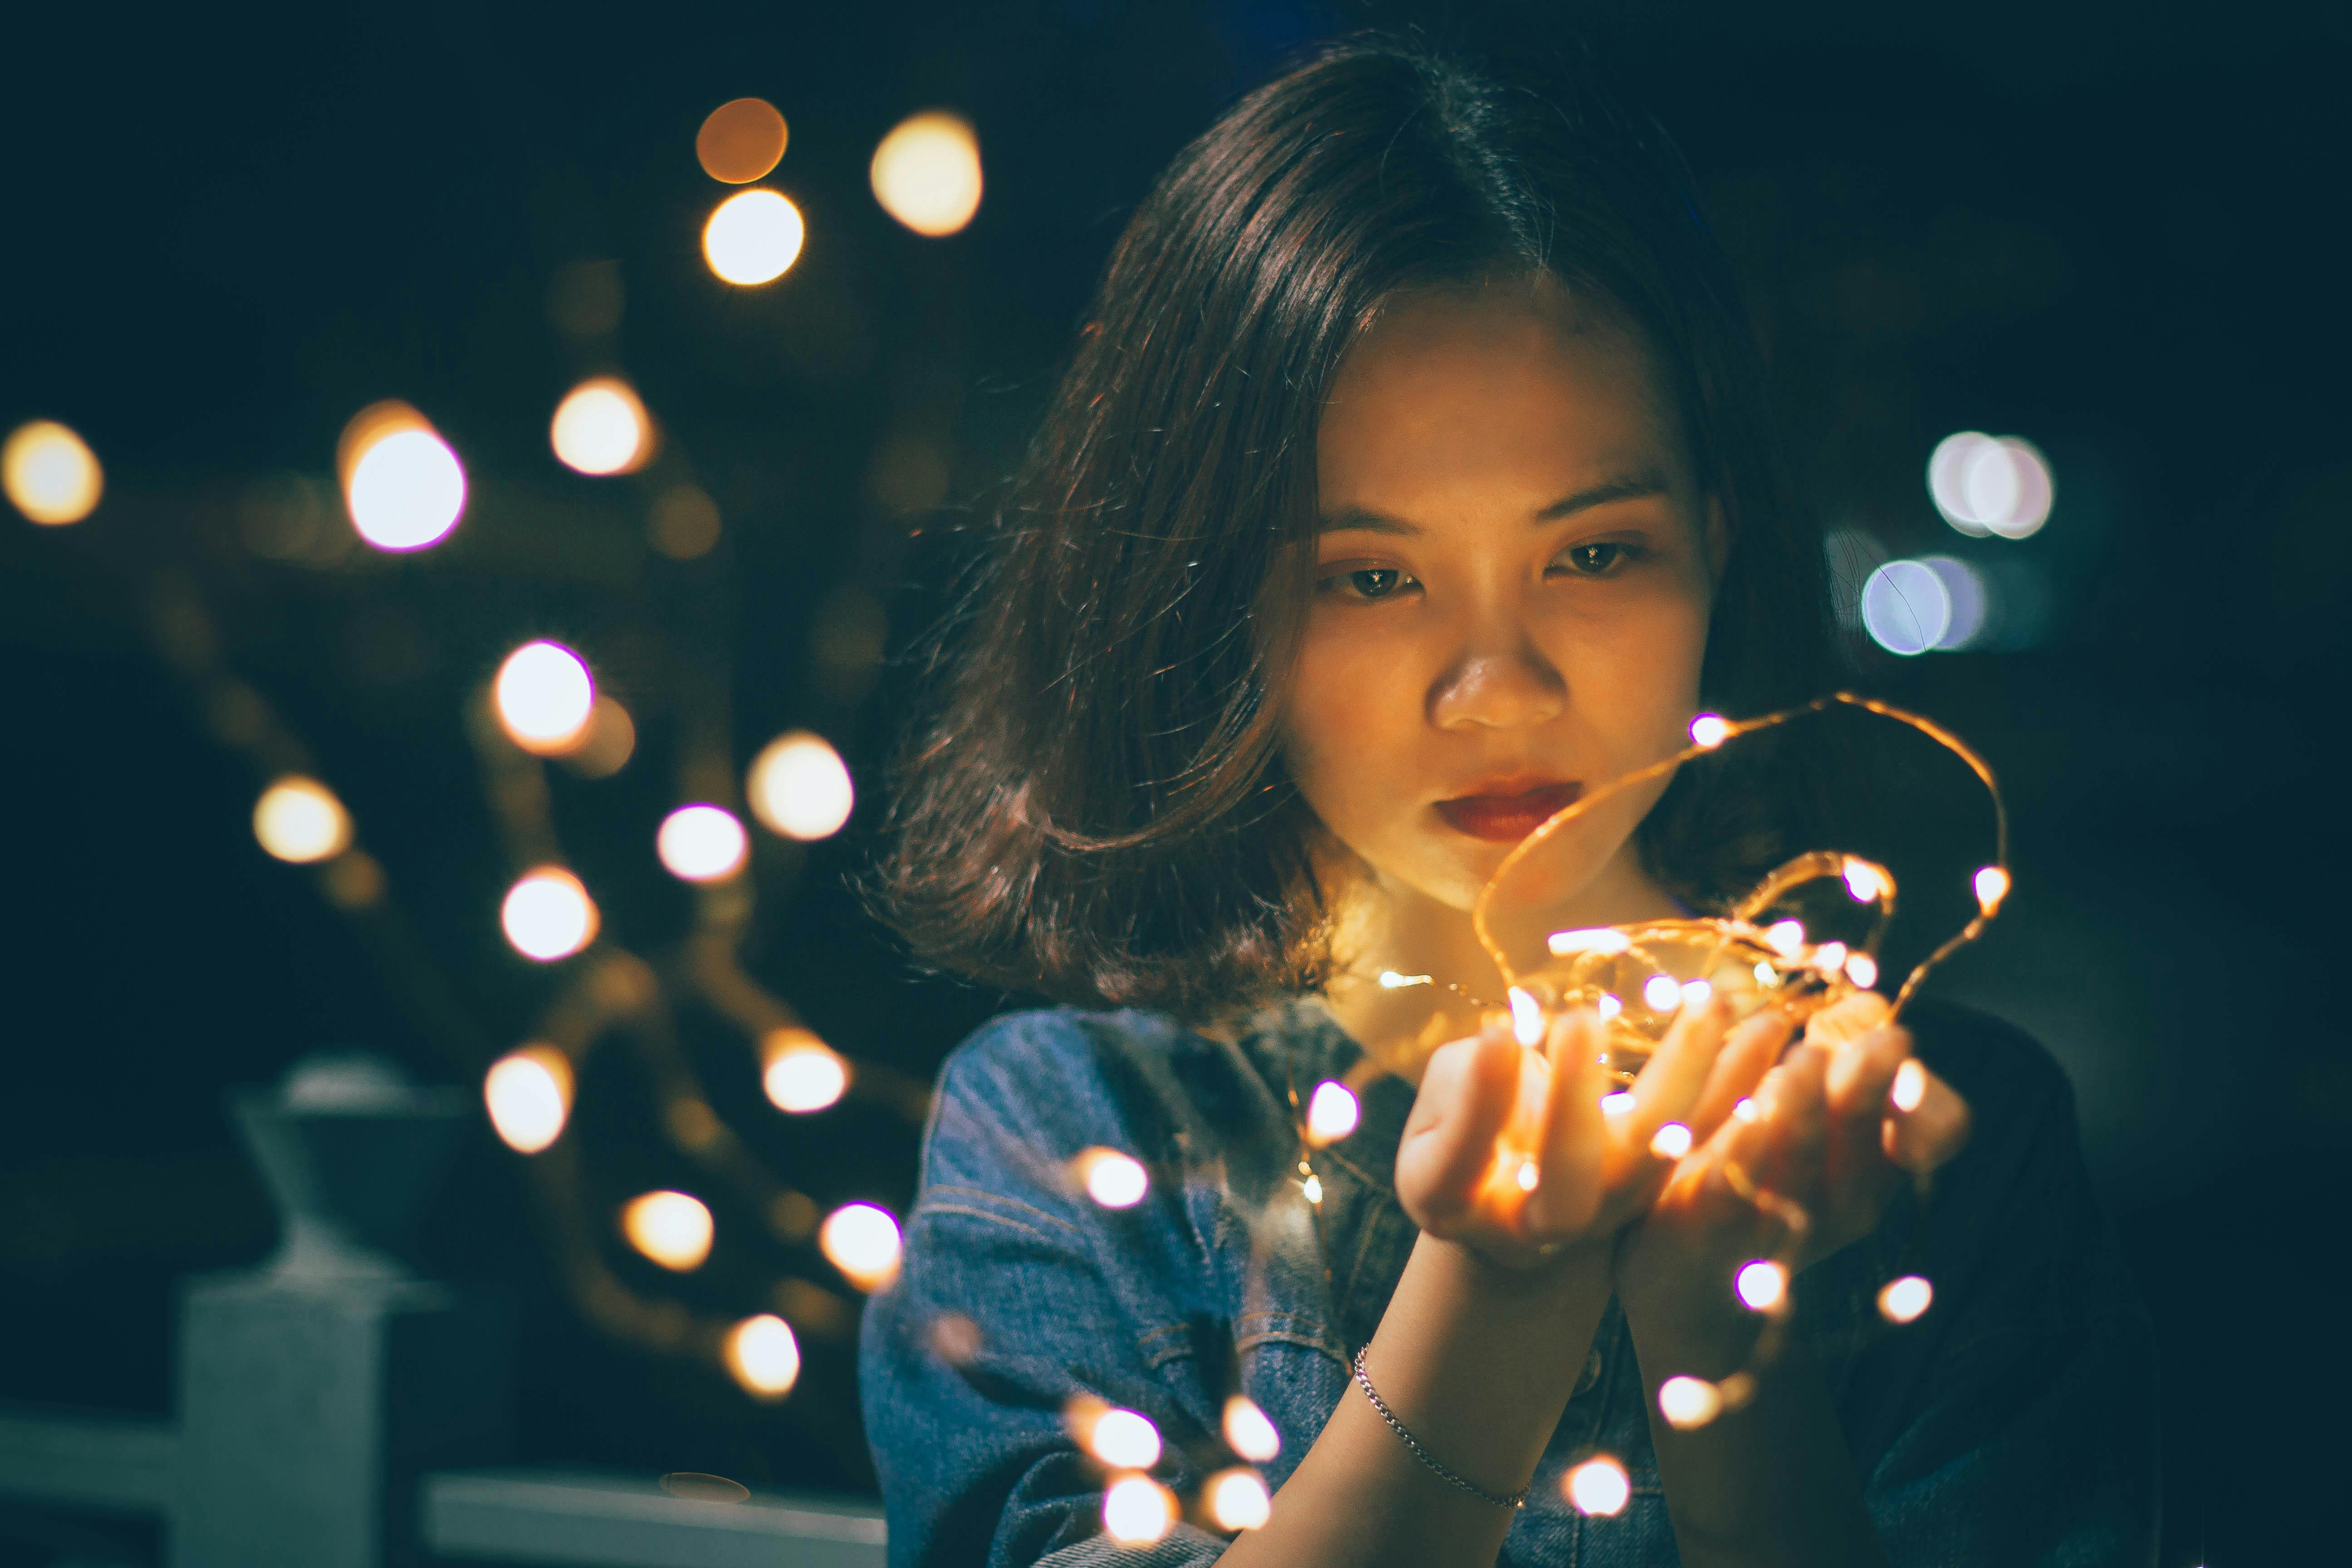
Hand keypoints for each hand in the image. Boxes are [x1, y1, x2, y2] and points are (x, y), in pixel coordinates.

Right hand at [1393, 996, 1786, 1269]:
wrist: (1513, 1209)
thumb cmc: (1459, 1136)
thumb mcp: (1435, 1113)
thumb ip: (1466, 1081)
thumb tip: (1515, 1039)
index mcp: (1453, 1203)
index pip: (1463, 1158)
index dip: (1478, 1100)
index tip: (1493, 1030)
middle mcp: (1536, 1226)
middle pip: (1566, 1184)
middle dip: (1574, 1100)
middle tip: (1578, 1019)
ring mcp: (1608, 1216)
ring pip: (1652, 1157)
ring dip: (1685, 1075)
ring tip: (1710, 1003)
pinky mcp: (1662, 1188)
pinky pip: (1705, 1136)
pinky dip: (1739, 1083)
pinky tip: (1767, 1027)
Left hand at [1612, 991, 1972, 1352]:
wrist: (1682, 1271)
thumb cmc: (1757, 1169)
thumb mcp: (1806, 1107)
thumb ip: (1835, 1058)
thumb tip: (1867, 1003)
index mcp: (1874, 1162)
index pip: (1938, 1129)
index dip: (1929, 1092)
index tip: (1900, 1040)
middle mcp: (1844, 1198)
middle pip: (1867, 1136)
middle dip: (1868, 1086)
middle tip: (1876, 1038)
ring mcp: (1783, 1219)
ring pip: (1802, 1160)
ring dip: (1804, 1108)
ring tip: (1803, 1061)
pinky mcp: (1713, 1224)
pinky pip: (1734, 1185)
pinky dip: (1739, 1143)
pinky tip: (1743, 1107)